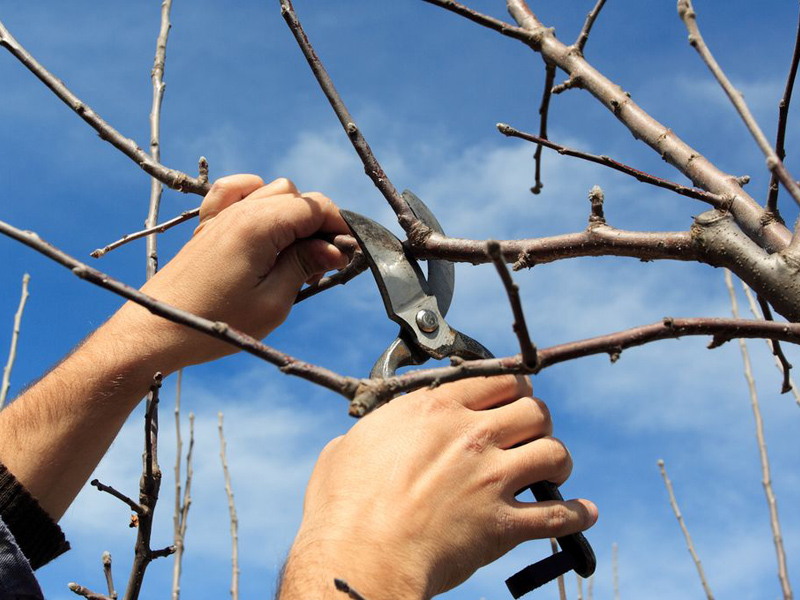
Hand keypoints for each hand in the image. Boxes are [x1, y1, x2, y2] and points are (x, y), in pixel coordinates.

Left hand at [116, 175, 349, 370]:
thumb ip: (305, 266)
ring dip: (291, 214)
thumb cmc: (217, 322)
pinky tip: (264, 221)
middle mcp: (240, 211)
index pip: (314, 207)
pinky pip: (236, 189)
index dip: (338, 226)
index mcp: (258, 227)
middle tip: (320, 264)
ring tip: (294, 253)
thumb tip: (335, 247)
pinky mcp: (208, 224)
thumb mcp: (273, 303)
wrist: (159, 329)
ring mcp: (221, 214)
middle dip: (317, 223)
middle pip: (296, 197)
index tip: (348, 254)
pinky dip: (256, 196)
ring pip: (272, 190)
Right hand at [281, 375, 597, 598]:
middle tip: (530, 433)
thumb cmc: (343, 507)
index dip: (513, 388)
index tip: (514, 397)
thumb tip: (373, 435)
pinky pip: (559, 516)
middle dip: (538, 420)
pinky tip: (583, 513)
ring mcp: (492, 479)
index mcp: (436, 411)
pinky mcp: (503, 524)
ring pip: (554, 453)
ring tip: (550, 470)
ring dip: (557, 460)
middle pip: (534, 410)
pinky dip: (576, 515)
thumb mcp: (347, 448)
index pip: (498, 380)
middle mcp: (472, 436)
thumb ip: (375, 432)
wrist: (360, 558)